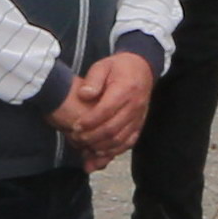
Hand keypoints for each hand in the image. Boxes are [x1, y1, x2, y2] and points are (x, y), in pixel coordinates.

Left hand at [50, 48, 155, 168]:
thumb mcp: (102, 66)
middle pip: (113, 128)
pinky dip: (115, 150)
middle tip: (76, 138)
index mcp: (125, 89)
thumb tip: (84, 95)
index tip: (75, 126)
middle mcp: (135, 105)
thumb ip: (92, 80)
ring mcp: (139, 116)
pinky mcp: (140, 123)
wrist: (142, 68)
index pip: (106, 110)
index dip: (89, 122)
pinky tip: (100, 153)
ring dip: (102, 147)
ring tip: (85, 148)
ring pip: (121, 139)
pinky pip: (129, 142)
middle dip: (92, 137)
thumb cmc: (118, 67)